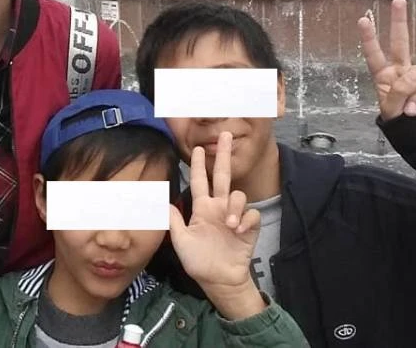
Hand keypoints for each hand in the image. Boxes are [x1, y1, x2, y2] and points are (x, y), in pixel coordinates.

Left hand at [169, 131, 263, 318]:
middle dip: (223, 156)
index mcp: (202, 209)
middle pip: (223, 176)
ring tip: (229, 223)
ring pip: (239, 195)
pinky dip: (245, 219)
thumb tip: (164, 201)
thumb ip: (174, 221)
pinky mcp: (249, 228)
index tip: (198, 148)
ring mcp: (234, 216)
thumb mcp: (181, 241)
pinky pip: (251, 214)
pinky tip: (237, 230)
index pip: (201, 181)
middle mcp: (219, 208)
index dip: (200, 165)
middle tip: (225, 135)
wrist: (218, 280)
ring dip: (235, 205)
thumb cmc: (199, 261)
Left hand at [358, 0, 415, 120]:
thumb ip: (399, 92)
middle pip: (400, 42)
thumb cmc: (401, 123)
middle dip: (399, 21)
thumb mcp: (392, 111)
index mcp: (382, 76)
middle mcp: (400, 70)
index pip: (373, 55)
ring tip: (412, 110)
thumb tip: (415, 77)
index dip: (369, 38)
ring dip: (415, 93)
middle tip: (398, 0)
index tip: (363, 20)